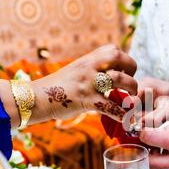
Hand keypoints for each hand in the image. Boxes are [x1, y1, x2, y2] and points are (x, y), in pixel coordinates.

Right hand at [0, 44, 137, 126]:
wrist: (36, 98)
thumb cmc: (58, 88)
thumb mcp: (76, 71)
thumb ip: (93, 69)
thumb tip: (111, 75)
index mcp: (88, 60)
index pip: (114, 49)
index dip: (124, 60)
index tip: (124, 72)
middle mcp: (89, 67)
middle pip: (119, 58)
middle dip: (132, 70)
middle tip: (131, 85)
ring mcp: (88, 83)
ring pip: (119, 80)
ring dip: (131, 89)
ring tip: (131, 99)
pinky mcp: (86, 101)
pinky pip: (110, 106)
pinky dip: (122, 114)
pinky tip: (126, 119)